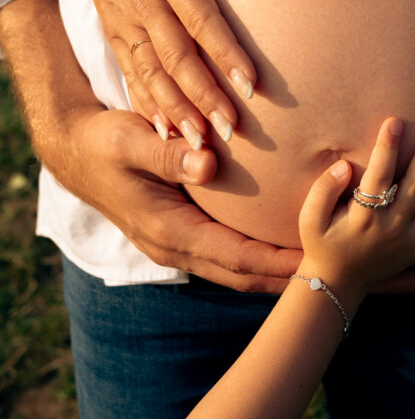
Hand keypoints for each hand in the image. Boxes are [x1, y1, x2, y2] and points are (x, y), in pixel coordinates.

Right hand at [57, 0, 269, 144]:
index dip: (225, 51)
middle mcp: (144, 3)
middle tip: (233, 128)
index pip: (200, 17)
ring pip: (152, 75)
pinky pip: (132, 77)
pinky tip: (167, 133)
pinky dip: (149, 106)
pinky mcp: (116, 37)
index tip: (251, 82)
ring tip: (203, 143)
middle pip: (176, 57)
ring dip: (178, 110)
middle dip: (204, 95)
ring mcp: (127, 24)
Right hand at [68, 106, 300, 290]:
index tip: (317, 260)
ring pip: (235, 271)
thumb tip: (206, 162)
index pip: (234, 256)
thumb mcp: (129, 140)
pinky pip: (226, 256)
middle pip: (241, 276)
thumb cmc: (104, 142)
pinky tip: (284, 245)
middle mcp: (174, 247)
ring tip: (321, 264)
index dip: (276, 262)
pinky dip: (258, 257)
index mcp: (167, 230)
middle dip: (288, 278)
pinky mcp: (181, 235)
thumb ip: (167, 151)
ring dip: (276, 272)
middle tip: (335, 272)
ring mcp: (176, 245)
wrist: (75, 153)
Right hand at [297, 117, 414, 299]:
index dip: (386, 148)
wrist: (336, 284)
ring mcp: (408, 242)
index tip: (395, 122)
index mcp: (364, 217)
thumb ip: (323, 190)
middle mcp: (391, 228)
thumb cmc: (321, 243)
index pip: (379, 176)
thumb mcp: (309, 218)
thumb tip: (344, 166)